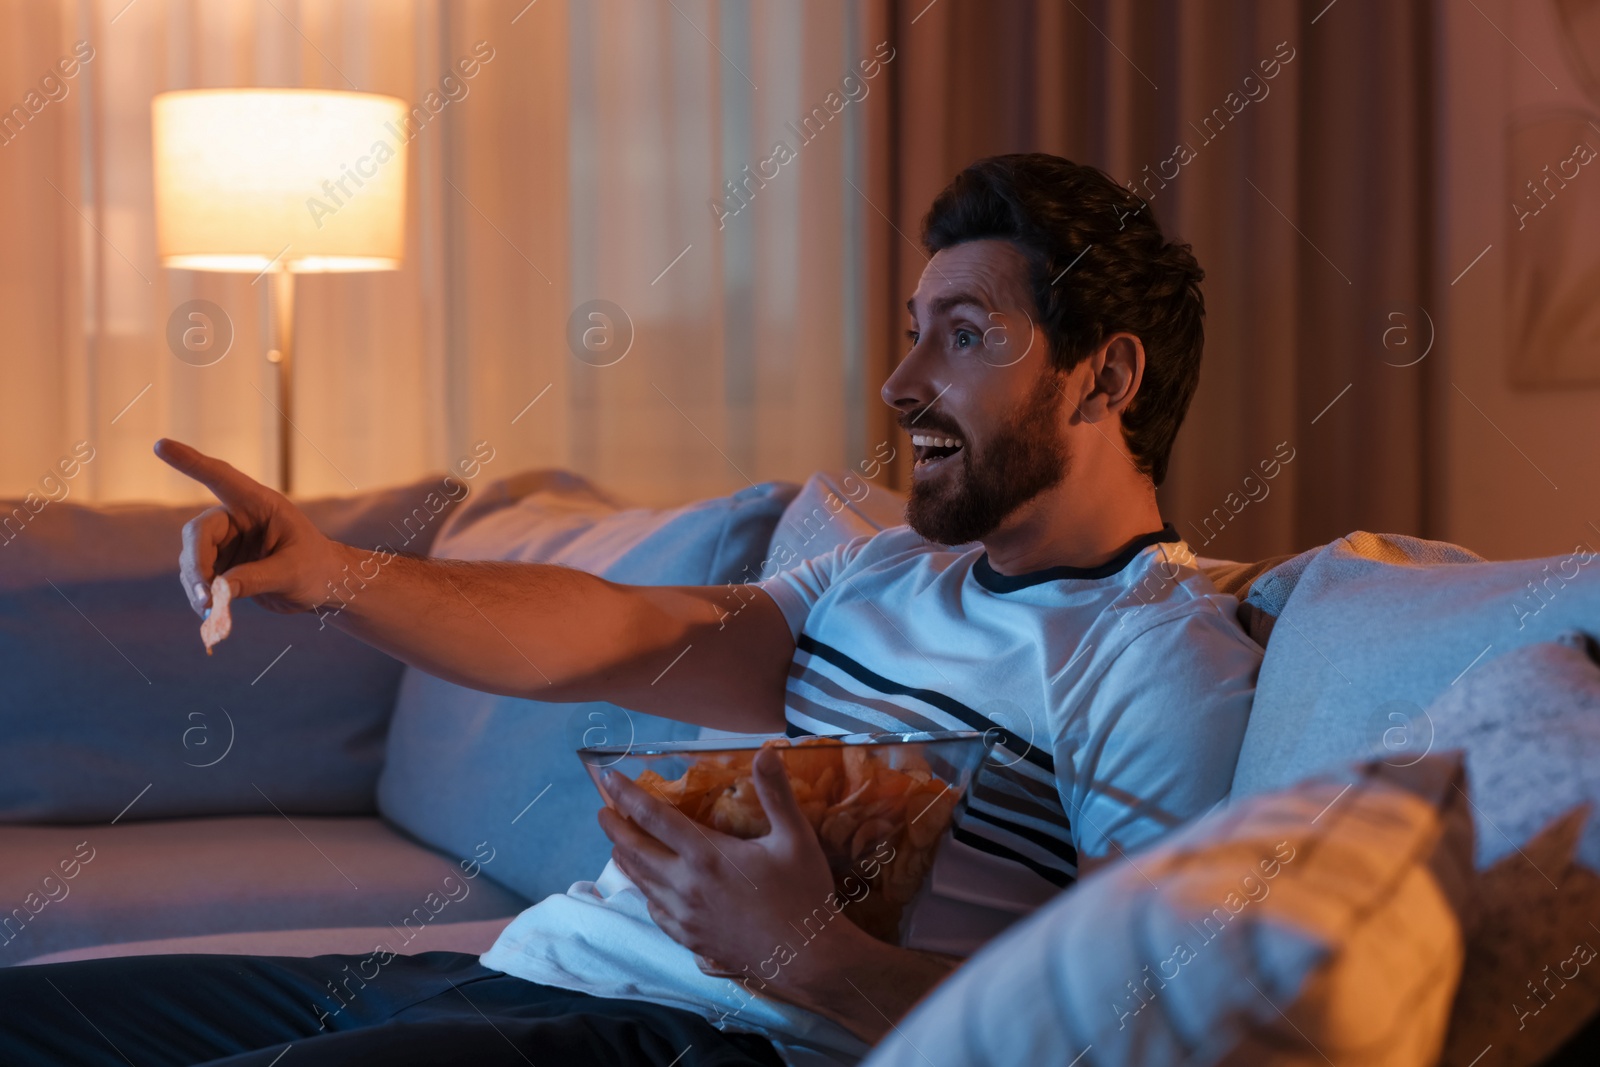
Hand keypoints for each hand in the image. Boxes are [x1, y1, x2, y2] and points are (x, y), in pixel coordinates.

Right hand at [154, 438, 348, 615]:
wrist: (325, 587)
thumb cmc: (317, 569)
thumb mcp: (291, 573)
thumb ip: (254, 579)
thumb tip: (216, 591)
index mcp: (259, 504)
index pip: (220, 478)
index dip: (190, 462)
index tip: (159, 444)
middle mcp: (238, 518)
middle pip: (199, 532)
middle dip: (196, 564)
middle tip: (205, 596)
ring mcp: (228, 542)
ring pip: (193, 557)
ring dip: (196, 584)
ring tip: (209, 609)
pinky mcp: (223, 564)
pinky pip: (199, 576)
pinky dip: (200, 594)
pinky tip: (211, 612)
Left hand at [598, 746, 872, 991]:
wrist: (805, 958)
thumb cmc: (803, 894)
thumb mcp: (795, 838)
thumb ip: (776, 793)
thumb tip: (765, 751)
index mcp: (707, 855)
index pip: (654, 817)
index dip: (628, 795)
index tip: (609, 778)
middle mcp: (686, 884)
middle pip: (636, 850)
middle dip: (615, 827)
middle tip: (603, 810)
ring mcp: (685, 915)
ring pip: (641, 882)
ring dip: (625, 858)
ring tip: (616, 844)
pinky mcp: (690, 939)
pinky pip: (656, 912)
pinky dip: (644, 893)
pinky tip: (647, 889)